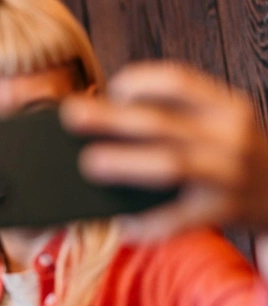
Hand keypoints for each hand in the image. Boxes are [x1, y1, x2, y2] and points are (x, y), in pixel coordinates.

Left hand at [62, 61, 267, 239]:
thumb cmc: (233, 155)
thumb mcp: (220, 123)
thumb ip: (177, 115)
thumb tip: (104, 114)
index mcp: (226, 106)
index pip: (179, 81)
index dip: (140, 81)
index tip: (111, 88)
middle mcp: (230, 136)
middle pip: (161, 123)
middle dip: (111, 118)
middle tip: (72, 117)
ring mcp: (229, 175)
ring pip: (171, 165)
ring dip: (126, 163)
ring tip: (90, 163)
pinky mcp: (224, 211)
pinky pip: (178, 219)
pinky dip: (147, 222)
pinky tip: (122, 224)